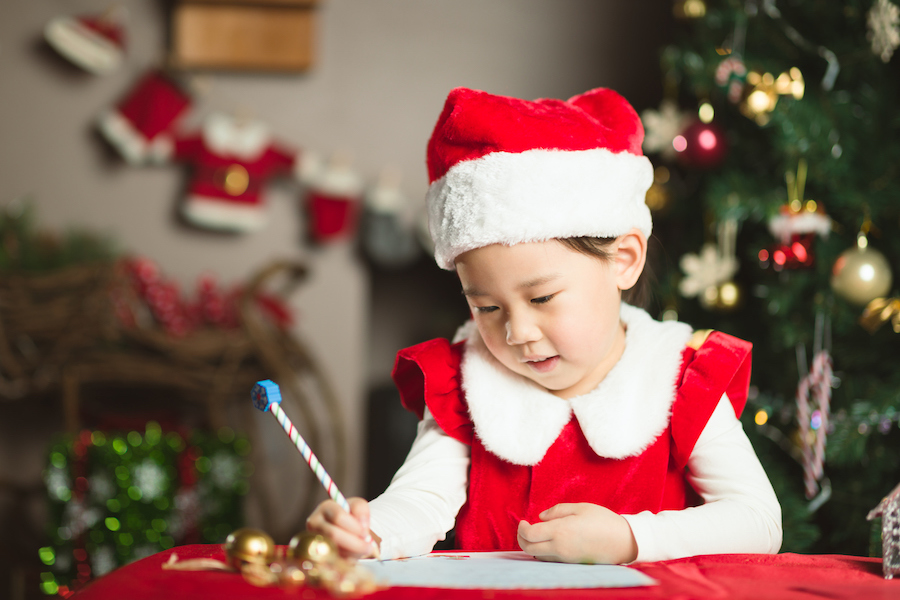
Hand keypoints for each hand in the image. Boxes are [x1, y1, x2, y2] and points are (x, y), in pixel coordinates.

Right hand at [306, 497, 380, 558]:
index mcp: (326, 507)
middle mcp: (314, 522)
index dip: (355, 527)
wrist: (343, 528)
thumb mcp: (357, 506)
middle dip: (354, 543)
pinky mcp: (316, 553)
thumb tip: (362, 525)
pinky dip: (345, 559)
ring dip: (351, 552)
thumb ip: (361, 509)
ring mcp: (314, 539)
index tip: (366, 533)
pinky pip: (331, 560)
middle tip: (368, 547)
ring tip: (363, 550)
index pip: (338, 517)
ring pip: (332, 549)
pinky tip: (353, 555)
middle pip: (333, 535)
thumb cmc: (350, 515)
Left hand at [516, 503, 637, 563]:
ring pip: (538, 556)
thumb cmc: (603, 521)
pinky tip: (548, 541)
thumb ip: (557, 511)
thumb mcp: (580, 508)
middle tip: (523, 528)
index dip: (521, 528)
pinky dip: (542, 551)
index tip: (523, 520)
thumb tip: (541, 517)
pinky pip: (549, 559)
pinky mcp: (571, 564)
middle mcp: (559, 548)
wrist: (624, 542)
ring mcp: (565, 558)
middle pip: (528, 549)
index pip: (529, 535)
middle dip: (521, 538)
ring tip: (536, 533)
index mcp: (560, 531)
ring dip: (531, 545)